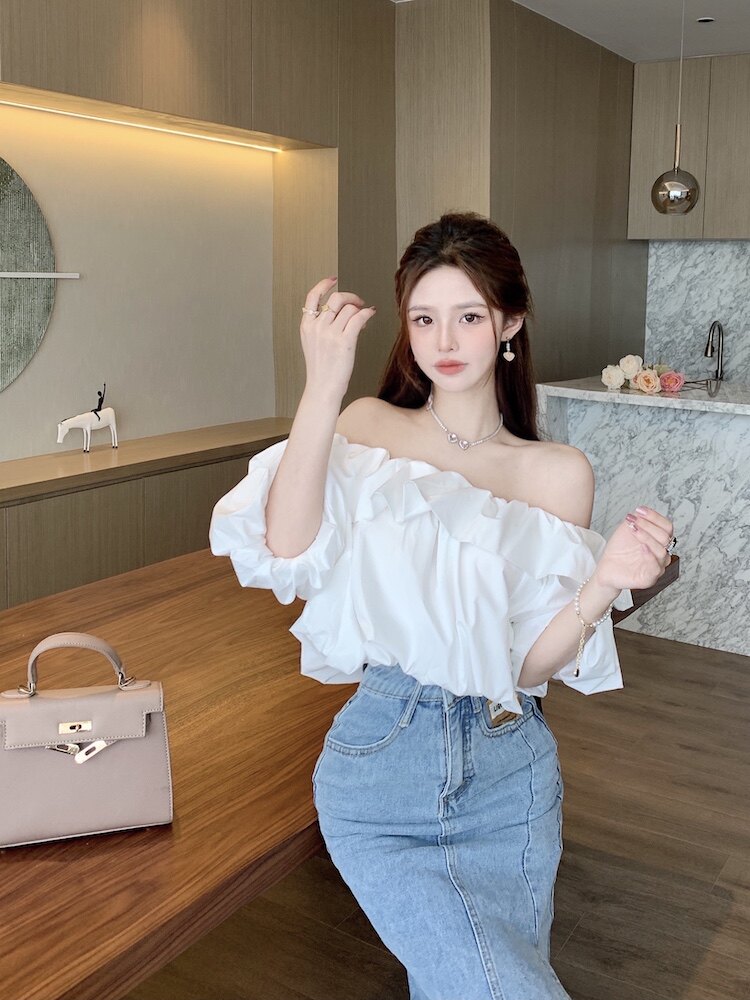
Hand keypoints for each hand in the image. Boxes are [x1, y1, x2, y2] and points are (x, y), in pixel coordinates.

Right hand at [301, 277, 376, 398]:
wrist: (323, 387)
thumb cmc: (321, 369)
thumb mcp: (312, 343)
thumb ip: (319, 326)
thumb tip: (339, 312)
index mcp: (307, 326)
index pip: (313, 296)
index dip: (324, 285)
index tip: (333, 280)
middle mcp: (317, 327)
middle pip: (336, 299)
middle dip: (350, 297)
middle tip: (357, 302)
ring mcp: (330, 334)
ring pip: (349, 308)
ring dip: (359, 308)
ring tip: (363, 316)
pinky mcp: (344, 341)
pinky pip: (359, 317)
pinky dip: (367, 313)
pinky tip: (370, 314)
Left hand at [594, 506, 674, 591]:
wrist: (606, 567)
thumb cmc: (619, 550)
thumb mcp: (627, 530)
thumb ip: (637, 520)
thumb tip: (642, 510)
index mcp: (659, 541)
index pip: (667, 526)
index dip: (655, 516)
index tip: (639, 510)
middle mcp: (662, 553)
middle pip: (665, 537)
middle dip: (648, 525)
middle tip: (633, 521)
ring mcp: (657, 566)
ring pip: (662, 551)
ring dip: (647, 537)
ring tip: (633, 530)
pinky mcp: (650, 578)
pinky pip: (656, 568)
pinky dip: (650, 556)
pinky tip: (642, 547)